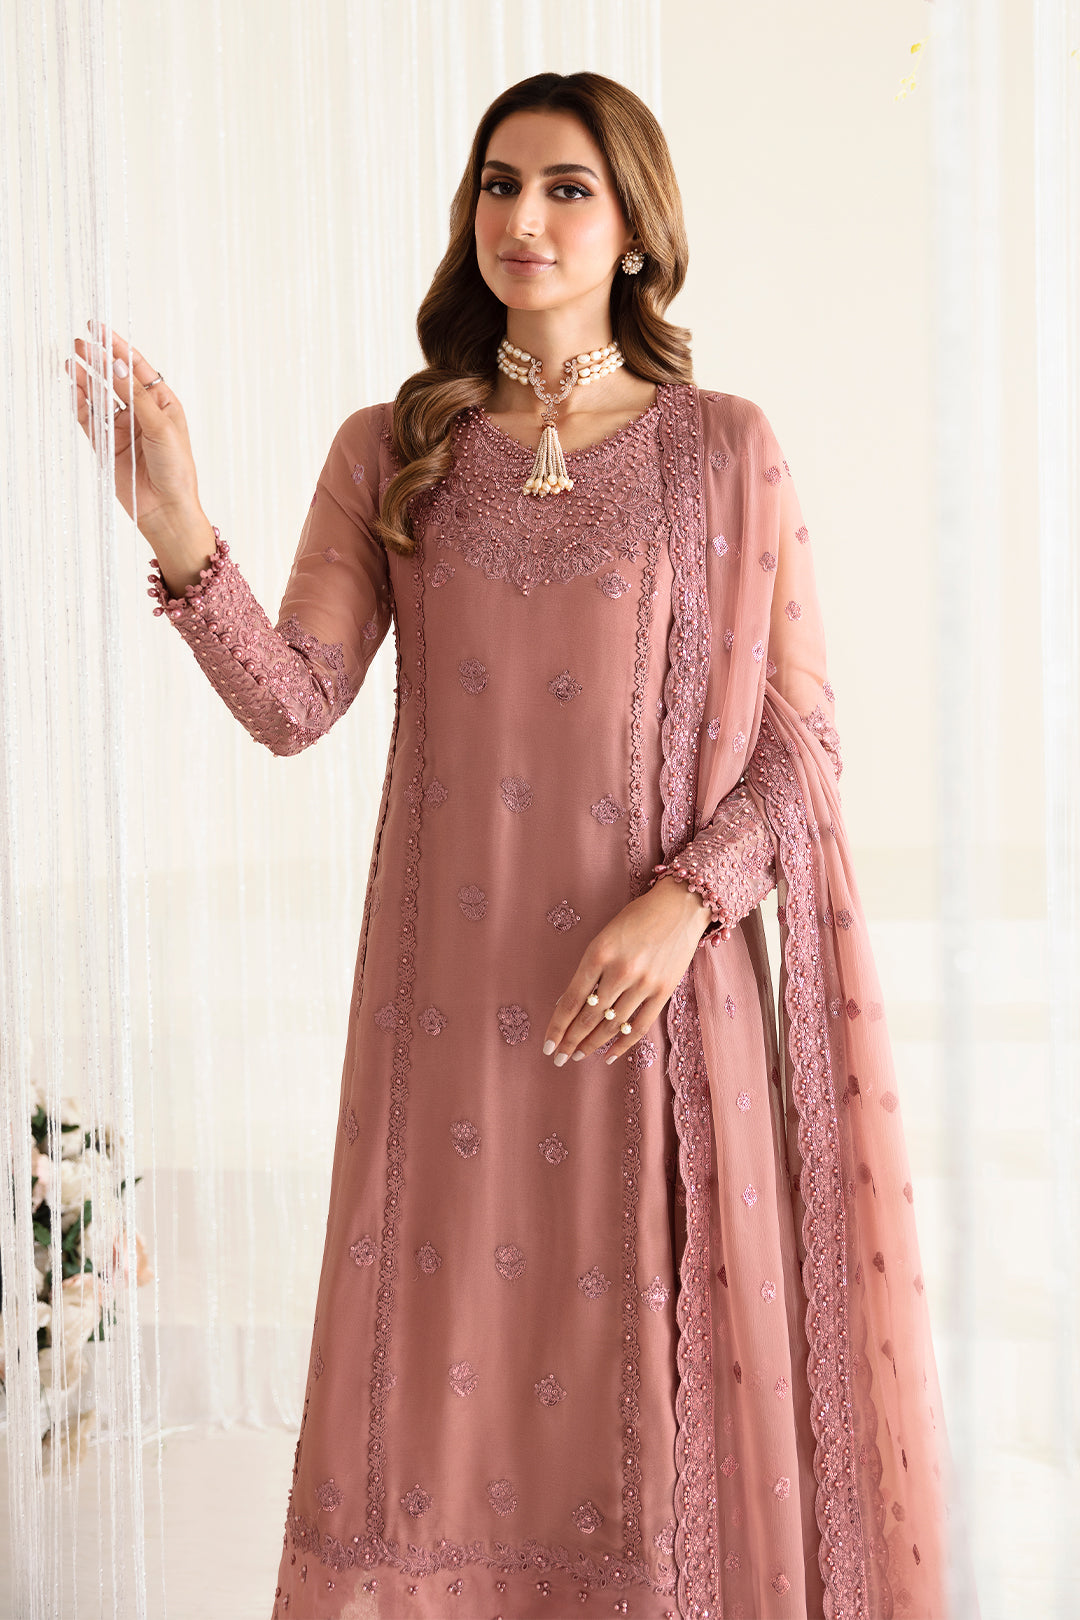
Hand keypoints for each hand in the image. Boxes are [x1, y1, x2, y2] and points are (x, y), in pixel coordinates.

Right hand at [63, 322, 202, 534]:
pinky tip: (73, 388)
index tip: (100, 329)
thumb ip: (136, 396)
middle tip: (81, 343)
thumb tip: (117, 363)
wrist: (166, 509)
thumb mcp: (161, 427)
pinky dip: (80, 403)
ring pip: (100, 397)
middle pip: (115, 379)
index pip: (138, 368)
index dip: (119, 347)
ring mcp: (123, 428)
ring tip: (72, 362)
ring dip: (87, 379)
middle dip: (99, 360)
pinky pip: (90, 419)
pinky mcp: (107, 445)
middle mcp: (142, 412)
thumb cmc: (176, 470)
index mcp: (163, 403)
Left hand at [541, 875, 715, 1067]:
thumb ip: (590, 970)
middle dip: (571, 1041)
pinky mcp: (663, 991)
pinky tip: (608, 1056)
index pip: (571, 999)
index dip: (558, 1026)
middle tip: (559, 1058)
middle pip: (589, 1016)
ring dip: (592, 1044)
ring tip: (579, 1056)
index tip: (548, 1045)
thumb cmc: (636, 918)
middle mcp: (620, 970)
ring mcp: (644, 983)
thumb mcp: (605, 937)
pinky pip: (639, 1026)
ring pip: (612, 1025)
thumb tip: (568, 1004)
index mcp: (598, 953)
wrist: (679, 906)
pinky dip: (622, 1045)